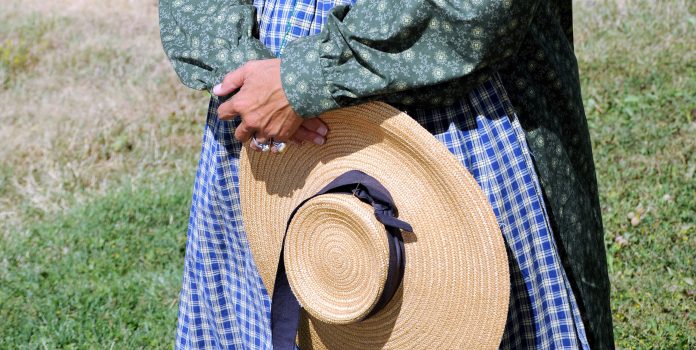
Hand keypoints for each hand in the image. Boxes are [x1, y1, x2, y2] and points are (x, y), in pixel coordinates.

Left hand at [213, 59, 327, 151]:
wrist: (302, 83)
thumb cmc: (275, 73)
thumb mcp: (250, 69)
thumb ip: (231, 81)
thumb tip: (216, 90)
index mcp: (241, 104)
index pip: (223, 114)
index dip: (226, 112)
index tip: (230, 110)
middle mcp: (251, 121)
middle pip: (239, 135)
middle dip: (242, 130)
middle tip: (247, 124)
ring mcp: (267, 130)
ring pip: (256, 144)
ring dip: (257, 140)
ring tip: (261, 135)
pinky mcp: (282, 134)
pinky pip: (274, 147)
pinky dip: (274, 144)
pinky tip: (275, 139)